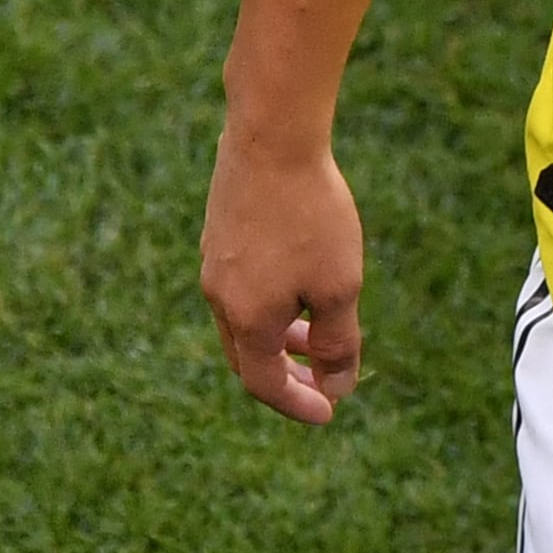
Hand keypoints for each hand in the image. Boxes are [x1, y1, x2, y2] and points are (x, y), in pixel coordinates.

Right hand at [198, 131, 365, 425]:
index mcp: (246, 320)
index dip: (298, 403)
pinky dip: (270, 301)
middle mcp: (219, 297)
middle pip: (249, 356)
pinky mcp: (218, 233)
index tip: (330, 413)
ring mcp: (214, 263)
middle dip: (286, 374)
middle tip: (323, 379)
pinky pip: (240, 286)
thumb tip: (337, 389)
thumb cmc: (311, 216)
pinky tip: (299, 279)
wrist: (271, 138)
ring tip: (318, 330)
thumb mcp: (339, 286)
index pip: (265, 384)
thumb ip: (338, 344)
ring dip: (281, 335)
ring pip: (243, 319)